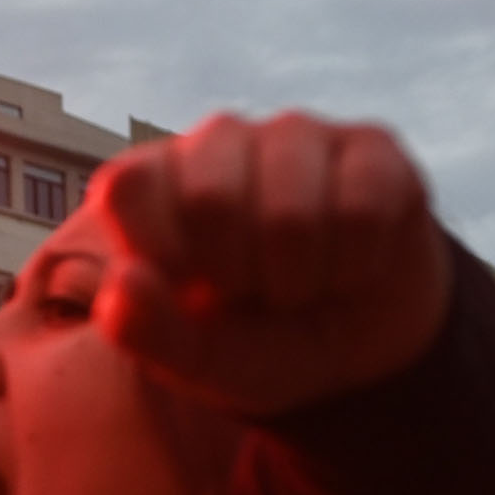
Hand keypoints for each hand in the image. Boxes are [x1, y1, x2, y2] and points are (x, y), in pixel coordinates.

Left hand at [85, 110, 450, 416]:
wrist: (353, 347)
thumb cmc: (254, 341)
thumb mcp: (194, 359)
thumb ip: (146, 331)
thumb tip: (123, 282)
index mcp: (154, 180)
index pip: (126, 185)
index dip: (161, 255)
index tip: (190, 291)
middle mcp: (219, 141)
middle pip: (211, 200)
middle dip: (238, 278)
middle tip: (252, 291)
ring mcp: (296, 136)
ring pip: (292, 213)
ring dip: (301, 279)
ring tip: (300, 284)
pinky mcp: (372, 148)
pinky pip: (363, 210)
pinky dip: (356, 265)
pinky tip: (351, 266)